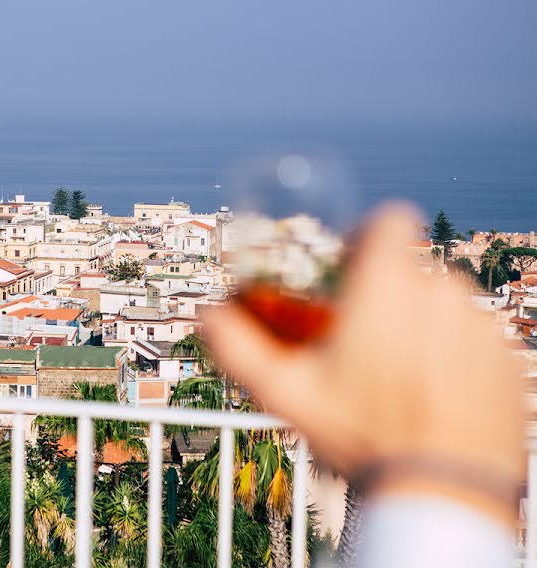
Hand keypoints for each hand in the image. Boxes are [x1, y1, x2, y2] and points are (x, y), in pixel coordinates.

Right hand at [205, 205, 524, 524]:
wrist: (443, 492)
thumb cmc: (365, 438)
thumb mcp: (287, 393)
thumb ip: (239, 348)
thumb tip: (205, 317)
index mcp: (389, 286)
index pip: (388, 219)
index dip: (366, 235)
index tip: (351, 266)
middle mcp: (442, 291)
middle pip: (408, 271)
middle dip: (385, 296)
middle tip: (364, 343)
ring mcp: (481, 324)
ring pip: (444, 304)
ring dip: (422, 325)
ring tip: (400, 376)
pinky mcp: (507, 357)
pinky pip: (476, 338)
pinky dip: (457, 354)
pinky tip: (437, 394)